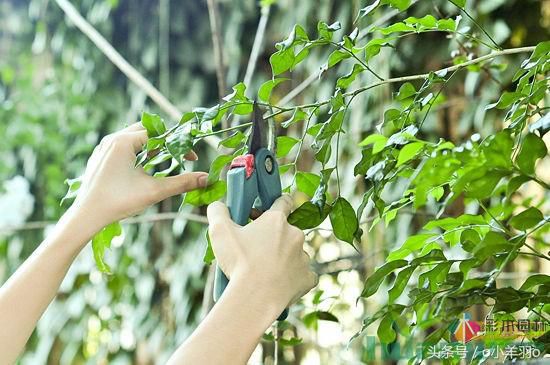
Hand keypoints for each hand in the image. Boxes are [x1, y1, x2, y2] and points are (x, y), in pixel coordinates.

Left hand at [72, 123, 207, 228]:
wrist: (86, 216)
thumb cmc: (118, 202)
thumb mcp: (154, 191)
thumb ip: (182, 183)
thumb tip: (206, 179)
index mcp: (124, 141)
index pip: (159, 134)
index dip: (179, 145)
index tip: (192, 158)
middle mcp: (112, 139)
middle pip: (147, 131)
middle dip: (166, 143)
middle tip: (180, 158)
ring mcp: (103, 147)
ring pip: (134, 139)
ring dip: (152, 148)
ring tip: (164, 164)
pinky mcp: (100, 157)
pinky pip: (123, 147)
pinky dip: (138, 153)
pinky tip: (144, 169)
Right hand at [207, 195, 317, 309]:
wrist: (255, 298)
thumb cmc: (239, 262)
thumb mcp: (219, 231)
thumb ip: (218, 212)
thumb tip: (218, 205)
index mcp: (276, 220)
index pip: (284, 201)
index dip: (276, 204)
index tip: (268, 211)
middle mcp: (295, 234)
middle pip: (287, 231)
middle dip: (274, 237)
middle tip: (256, 250)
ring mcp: (304, 257)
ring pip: (295, 253)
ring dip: (284, 258)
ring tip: (265, 271)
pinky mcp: (308, 278)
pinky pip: (304, 275)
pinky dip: (294, 278)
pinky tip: (281, 284)